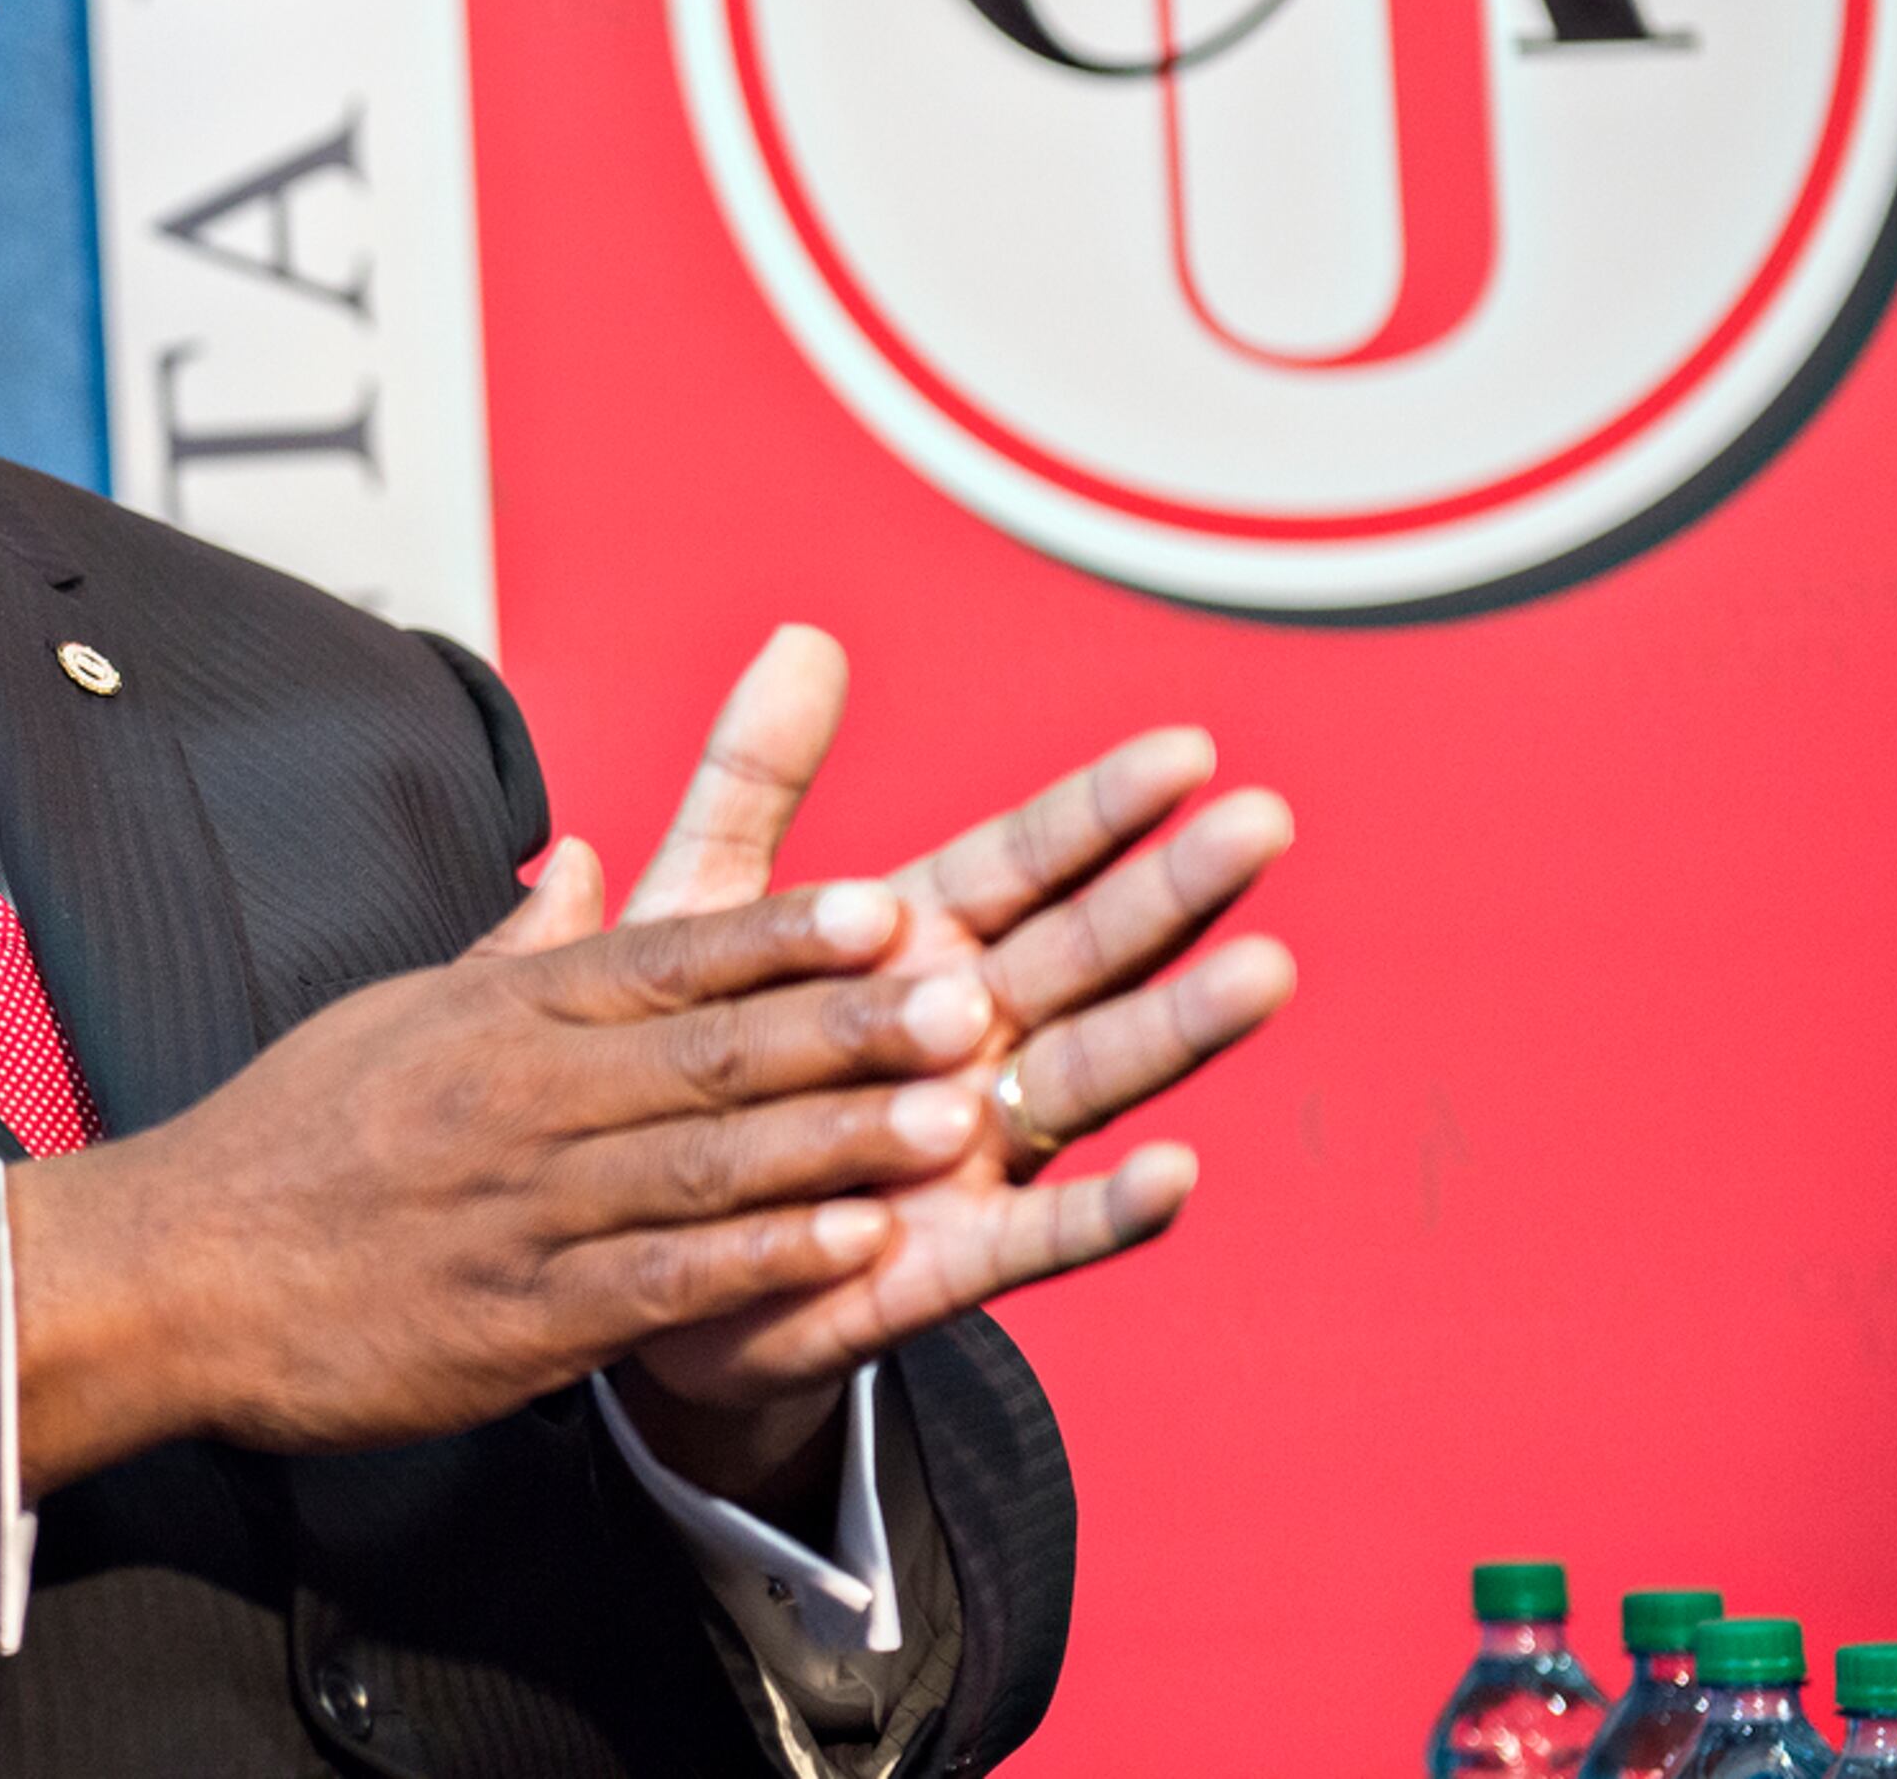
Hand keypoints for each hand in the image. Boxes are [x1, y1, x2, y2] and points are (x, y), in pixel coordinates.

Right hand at [5, 842, 1003, 1495]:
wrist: (170, 1275)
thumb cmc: (287, 1138)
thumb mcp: (398, 1012)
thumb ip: (516, 947)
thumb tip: (591, 862)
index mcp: (499, 1015)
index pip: (664, 958)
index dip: (785, 933)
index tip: (892, 905)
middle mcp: (519, 1098)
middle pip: (709, 1050)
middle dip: (849, 1025)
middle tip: (969, 998)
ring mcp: (521, 1209)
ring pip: (704, 1162)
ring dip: (838, 1138)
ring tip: (955, 1116)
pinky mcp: (515, 1320)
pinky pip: (659, 1283)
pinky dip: (759, 1264)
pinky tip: (851, 1246)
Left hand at [596, 631, 1295, 1505]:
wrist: (634, 1244)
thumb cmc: (682, 1063)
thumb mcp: (697, 909)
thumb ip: (751, 781)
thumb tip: (801, 636)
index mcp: (910, 947)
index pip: (1021, 864)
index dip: (1096, 812)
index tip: (1184, 751)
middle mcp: (964, 1041)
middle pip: (1083, 955)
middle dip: (1170, 893)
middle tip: (1262, 823)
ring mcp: (969, 1150)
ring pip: (1088, 1079)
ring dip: (1175, 1030)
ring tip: (1263, 974)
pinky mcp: (941, 1259)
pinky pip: (1036, 1237)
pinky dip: (1104, 1211)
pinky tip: (1172, 1176)